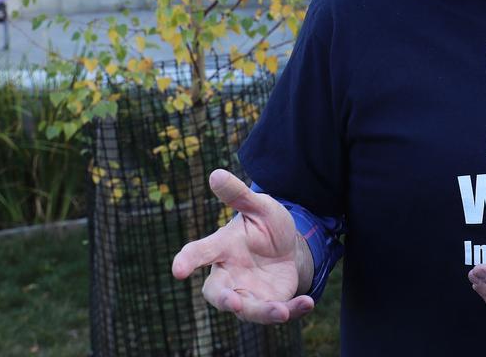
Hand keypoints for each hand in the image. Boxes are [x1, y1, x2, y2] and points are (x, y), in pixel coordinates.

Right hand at [171, 169, 315, 323]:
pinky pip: (277, 312)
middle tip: (232, 303)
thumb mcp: (258, 207)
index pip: (200, 253)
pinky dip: (293, 310)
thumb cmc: (265, 225)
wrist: (290, 246)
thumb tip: (215, 173)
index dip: (187, 261)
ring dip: (263, 312)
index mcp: (223, 248)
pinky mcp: (269, 303)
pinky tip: (308, 303)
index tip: (178, 270)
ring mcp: (248, 293)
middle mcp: (230, 275)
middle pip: (217, 293)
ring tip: (282, 312)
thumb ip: (238, 195)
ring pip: (248, 310)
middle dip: (223, 300)